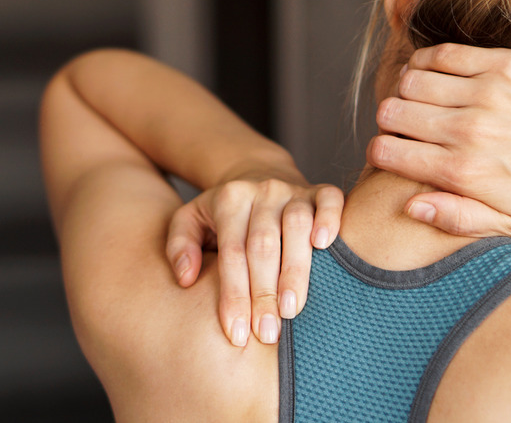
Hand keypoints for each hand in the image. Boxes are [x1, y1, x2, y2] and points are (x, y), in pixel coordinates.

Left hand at [165, 174, 343, 345]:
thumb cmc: (224, 213)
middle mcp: (262, 192)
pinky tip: (325, 245)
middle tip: (267, 333)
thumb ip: (180, 246)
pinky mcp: (320, 190)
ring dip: (295, 270)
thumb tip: (186, 278)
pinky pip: (330, 200)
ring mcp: (294, 190)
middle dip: (264, 294)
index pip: (231, 253)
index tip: (237, 335)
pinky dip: (330, 220)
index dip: (234, 296)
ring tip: (292, 309)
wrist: (258, 175)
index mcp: (229, 199)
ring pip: (296, 227)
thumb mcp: (190, 219)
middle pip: (263, 245)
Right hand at [368, 43, 510, 236]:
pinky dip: (426, 62)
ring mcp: (483, 95)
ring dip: (406, 91)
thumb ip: (457, 219)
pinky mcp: (500, 64)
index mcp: (462, 174)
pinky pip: (441, 55)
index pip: (387, 153)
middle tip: (404, 126)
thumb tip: (410, 207)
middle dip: (389, 121)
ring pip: (410, 81)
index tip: (391, 151)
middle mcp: (466, 132)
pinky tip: (433, 73)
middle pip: (391, 113)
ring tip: (419, 100)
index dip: (380, 152)